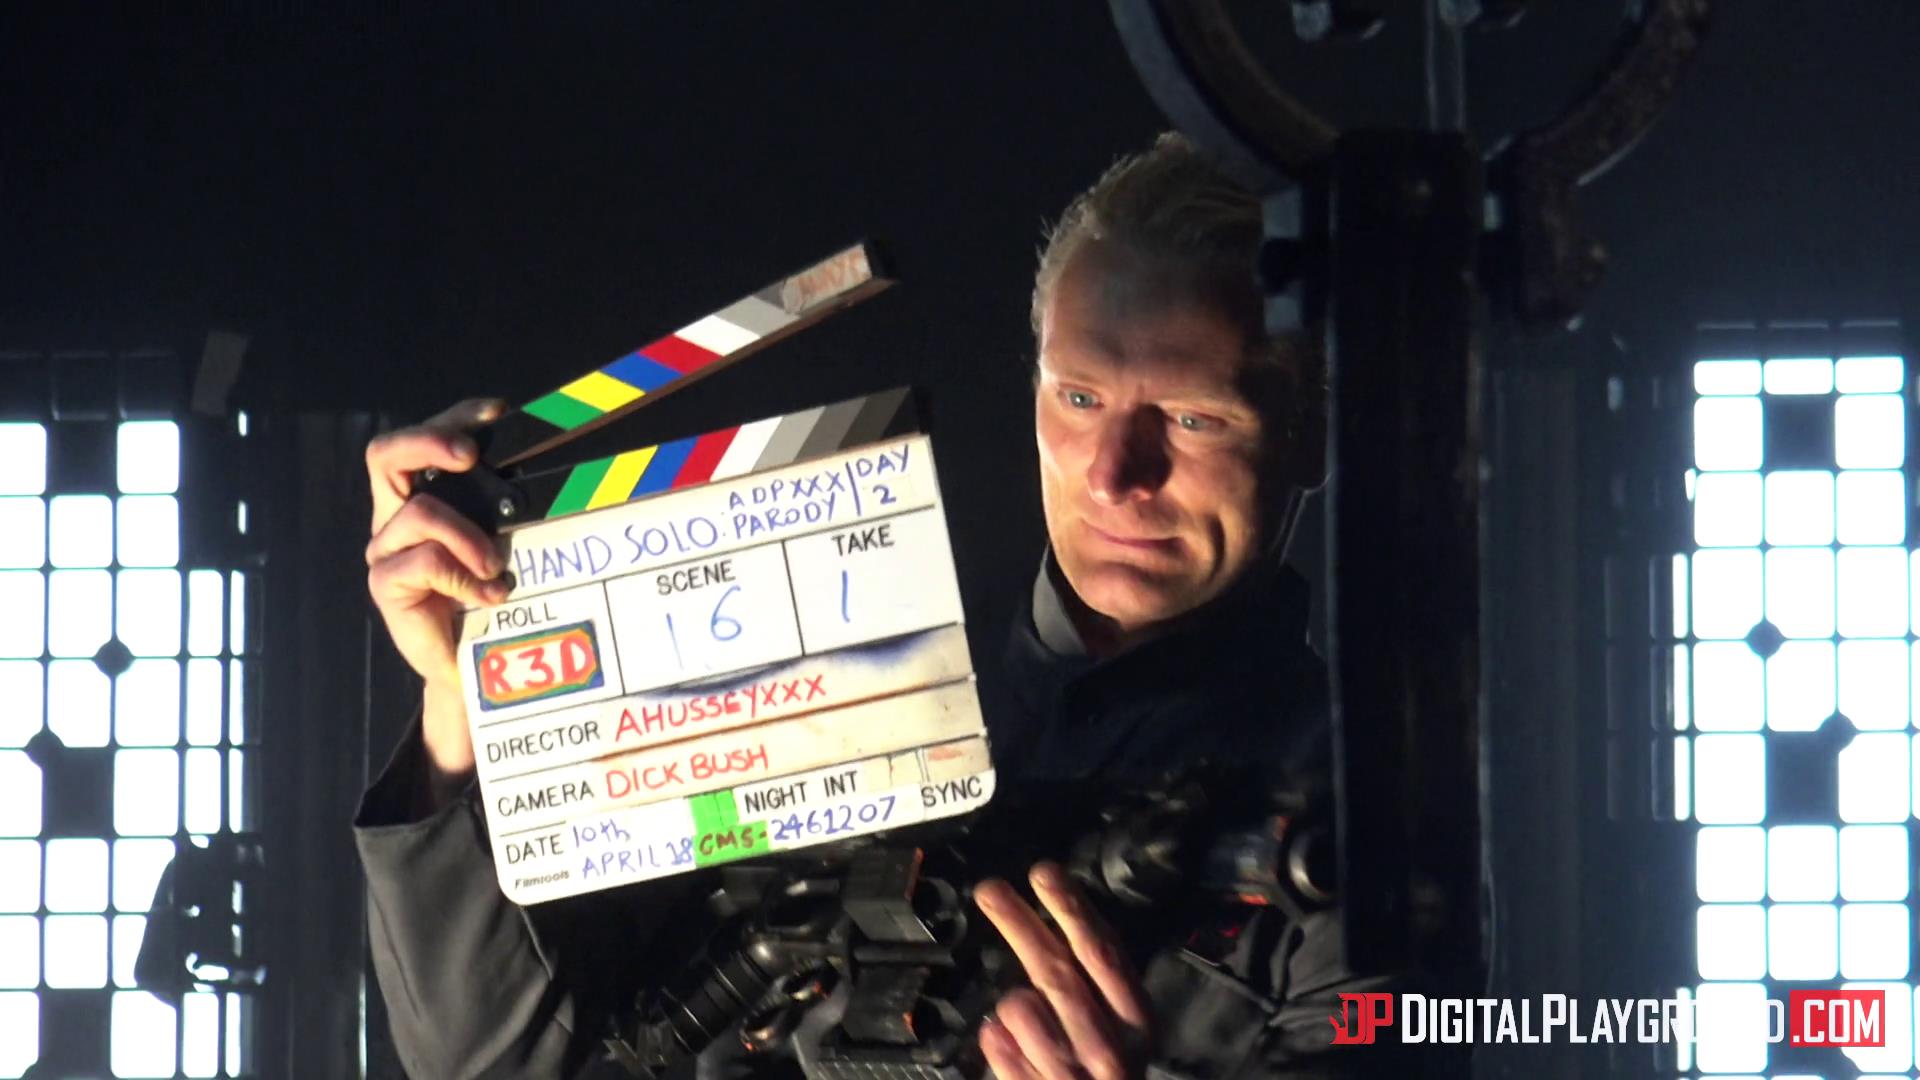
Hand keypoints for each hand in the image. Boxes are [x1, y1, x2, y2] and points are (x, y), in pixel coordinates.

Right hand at [364, 398, 509, 782]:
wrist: (473, 666)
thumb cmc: (492, 596)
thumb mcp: (502, 541)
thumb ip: (503, 507)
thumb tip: (545, 471)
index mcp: (420, 495)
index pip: (421, 440)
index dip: (454, 417)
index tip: (498, 411)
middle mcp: (394, 516)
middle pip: (386, 455)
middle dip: (430, 441)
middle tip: (471, 456)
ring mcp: (385, 550)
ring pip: (422, 512)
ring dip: (468, 536)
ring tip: (495, 566)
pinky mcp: (386, 585)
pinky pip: (425, 561)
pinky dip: (464, 576)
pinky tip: (489, 595)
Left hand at [975, 862, 1151, 1079]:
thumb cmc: (1109, 1071)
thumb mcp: (1121, 1025)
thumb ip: (1097, 979)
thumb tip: (1054, 917)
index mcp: (1136, 1021)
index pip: (1102, 953)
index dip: (1071, 908)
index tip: (1042, 871)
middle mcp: (1108, 1050)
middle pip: (1056, 972)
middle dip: (1020, 924)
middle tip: (989, 888)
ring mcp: (1069, 1077)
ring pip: (1019, 1007)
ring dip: (1011, 1001)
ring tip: (1021, 1011)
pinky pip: (996, 1046)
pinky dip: (996, 1038)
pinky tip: (1007, 1043)